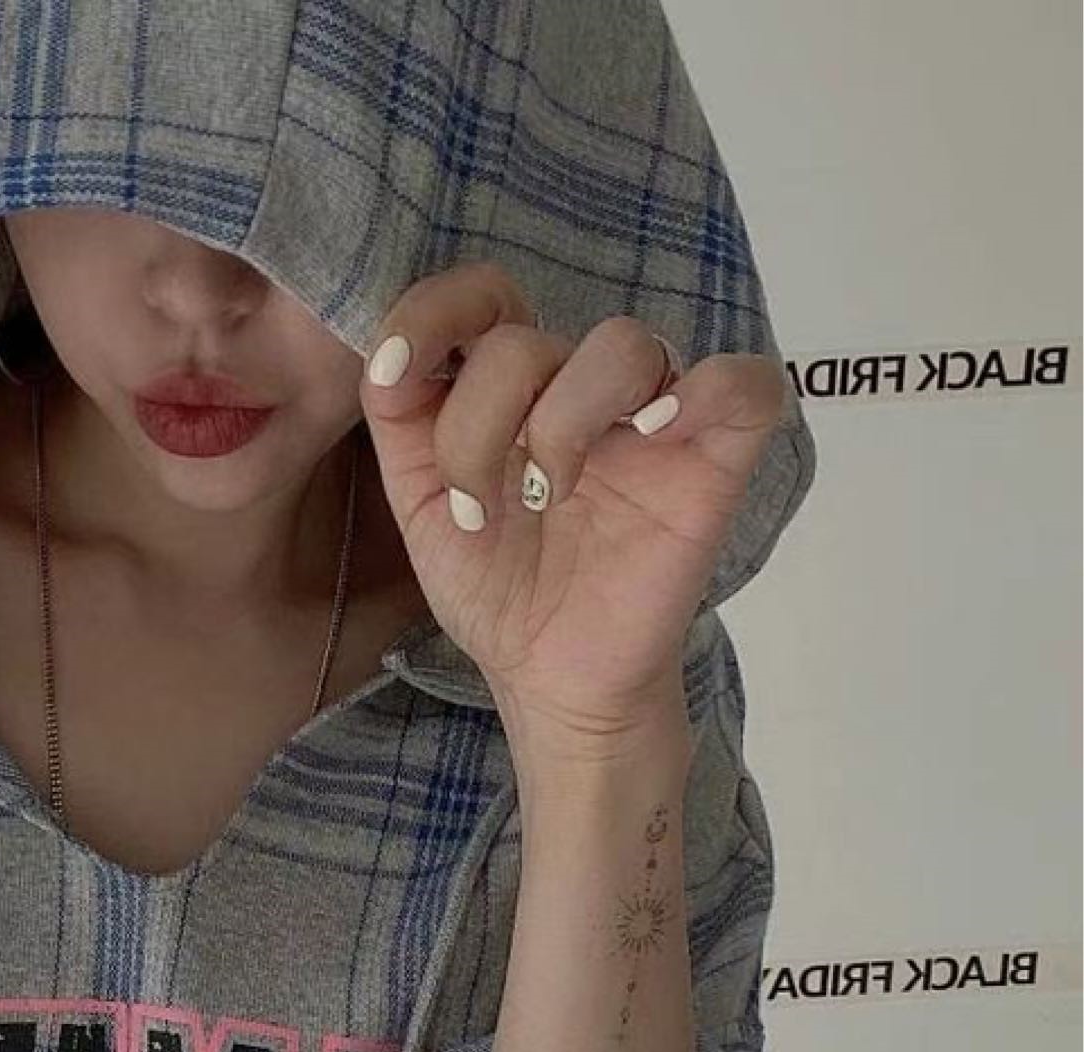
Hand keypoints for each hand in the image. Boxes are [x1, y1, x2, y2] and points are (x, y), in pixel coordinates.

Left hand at [354, 262, 790, 746]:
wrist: (549, 676)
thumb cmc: (497, 587)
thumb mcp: (420, 505)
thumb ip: (400, 423)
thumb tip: (387, 355)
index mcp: (513, 386)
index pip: (485, 297)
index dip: (436, 312)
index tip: (395, 373)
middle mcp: (581, 386)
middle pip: (527, 340)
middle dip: (478, 427)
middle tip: (481, 509)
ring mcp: (653, 415)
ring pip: (623, 345)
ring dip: (563, 422)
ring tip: (550, 499)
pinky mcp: (716, 457)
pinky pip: (742, 383)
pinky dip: (702, 394)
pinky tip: (652, 437)